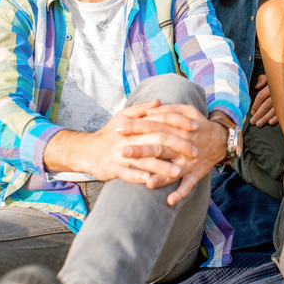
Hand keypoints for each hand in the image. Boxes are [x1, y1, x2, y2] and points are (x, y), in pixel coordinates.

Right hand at [44, 100, 193, 185]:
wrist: (88, 150)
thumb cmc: (110, 134)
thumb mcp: (124, 117)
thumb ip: (142, 110)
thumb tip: (159, 101)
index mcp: (135, 125)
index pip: (161, 122)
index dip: (179, 123)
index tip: (196, 126)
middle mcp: (129, 139)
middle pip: (156, 141)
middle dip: (176, 146)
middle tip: (194, 152)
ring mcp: (121, 154)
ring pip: (144, 160)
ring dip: (161, 166)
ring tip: (177, 172)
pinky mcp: (113, 168)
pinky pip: (126, 174)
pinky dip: (137, 177)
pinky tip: (150, 182)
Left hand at [131, 103, 228, 204]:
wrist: (221, 140)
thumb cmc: (198, 125)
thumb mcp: (188, 111)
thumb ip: (169, 110)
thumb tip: (150, 110)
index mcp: (179, 129)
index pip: (154, 126)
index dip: (136, 126)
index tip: (118, 128)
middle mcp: (183, 145)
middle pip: (160, 147)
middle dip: (140, 150)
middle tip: (122, 152)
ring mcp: (189, 161)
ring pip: (173, 170)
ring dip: (160, 176)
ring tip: (145, 182)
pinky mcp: (196, 173)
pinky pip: (188, 185)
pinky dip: (180, 193)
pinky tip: (169, 201)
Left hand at [250, 74, 277, 125]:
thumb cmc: (281, 78)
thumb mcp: (271, 75)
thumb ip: (262, 79)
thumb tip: (256, 87)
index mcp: (272, 85)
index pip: (261, 96)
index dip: (255, 105)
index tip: (252, 112)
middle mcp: (277, 93)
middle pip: (266, 105)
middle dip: (259, 114)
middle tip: (253, 121)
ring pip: (273, 110)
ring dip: (265, 118)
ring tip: (259, 124)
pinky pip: (282, 112)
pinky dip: (276, 118)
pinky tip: (270, 123)